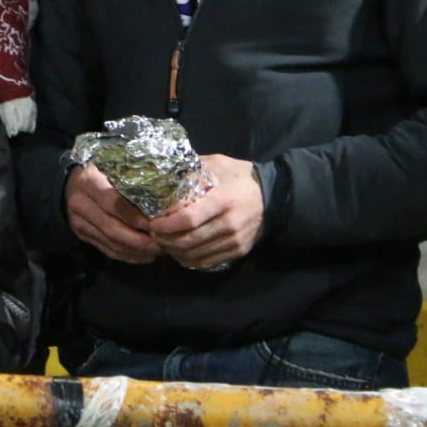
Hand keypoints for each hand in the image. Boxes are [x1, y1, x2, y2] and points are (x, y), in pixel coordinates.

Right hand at [65, 163, 160, 263]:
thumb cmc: (98, 171)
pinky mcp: (81, 235)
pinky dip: (126, 255)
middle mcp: (80, 204)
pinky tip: (143, 256)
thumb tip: (161, 191)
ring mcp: (79, 222)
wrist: (68, 183)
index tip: (156, 223)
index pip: (114, 203)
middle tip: (160, 243)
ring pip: (110, 242)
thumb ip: (129, 176)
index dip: (135, 216)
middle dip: (138, 239)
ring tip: (156, 251)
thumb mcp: (110, 166)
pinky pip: (106, 249)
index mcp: (89, 182)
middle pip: (112, 227)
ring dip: (135, 250)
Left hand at [150, 154, 263, 269]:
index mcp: (223, 200)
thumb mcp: (217, 164)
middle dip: (166, 240)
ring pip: (196, 254)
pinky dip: (188, 260)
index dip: (167, 225)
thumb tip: (164, 176)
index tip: (154, 223)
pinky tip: (179, 251)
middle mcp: (230, 223)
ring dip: (174, 251)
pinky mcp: (238, 251)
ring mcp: (235, 240)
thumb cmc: (239, 176)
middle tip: (154, 234)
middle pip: (189, 240)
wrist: (272, 197)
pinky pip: (207, 262)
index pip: (189, 219)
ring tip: (163, 242)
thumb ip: (192, 170)